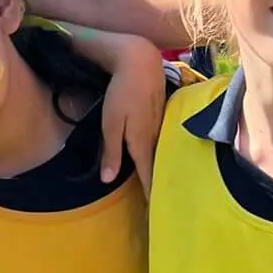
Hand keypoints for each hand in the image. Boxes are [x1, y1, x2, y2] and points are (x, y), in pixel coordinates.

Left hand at [98, 38, 165, 193]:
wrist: (139, 62)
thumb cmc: (121, 93)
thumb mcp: (110, 124)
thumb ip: (111, 151)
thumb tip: (108, 180)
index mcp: (141, 141)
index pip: (147, 173)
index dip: (150, 191)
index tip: (155, 210)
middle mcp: (154, 136)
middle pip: (157, 164)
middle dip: (159, 183)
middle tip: (163, 202)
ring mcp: (160, 124)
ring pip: (161, 152)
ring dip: (162, 167)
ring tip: (164, 182)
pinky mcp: (161, 115)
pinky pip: (163, 140)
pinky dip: (163, 151)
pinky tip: (162, 155)